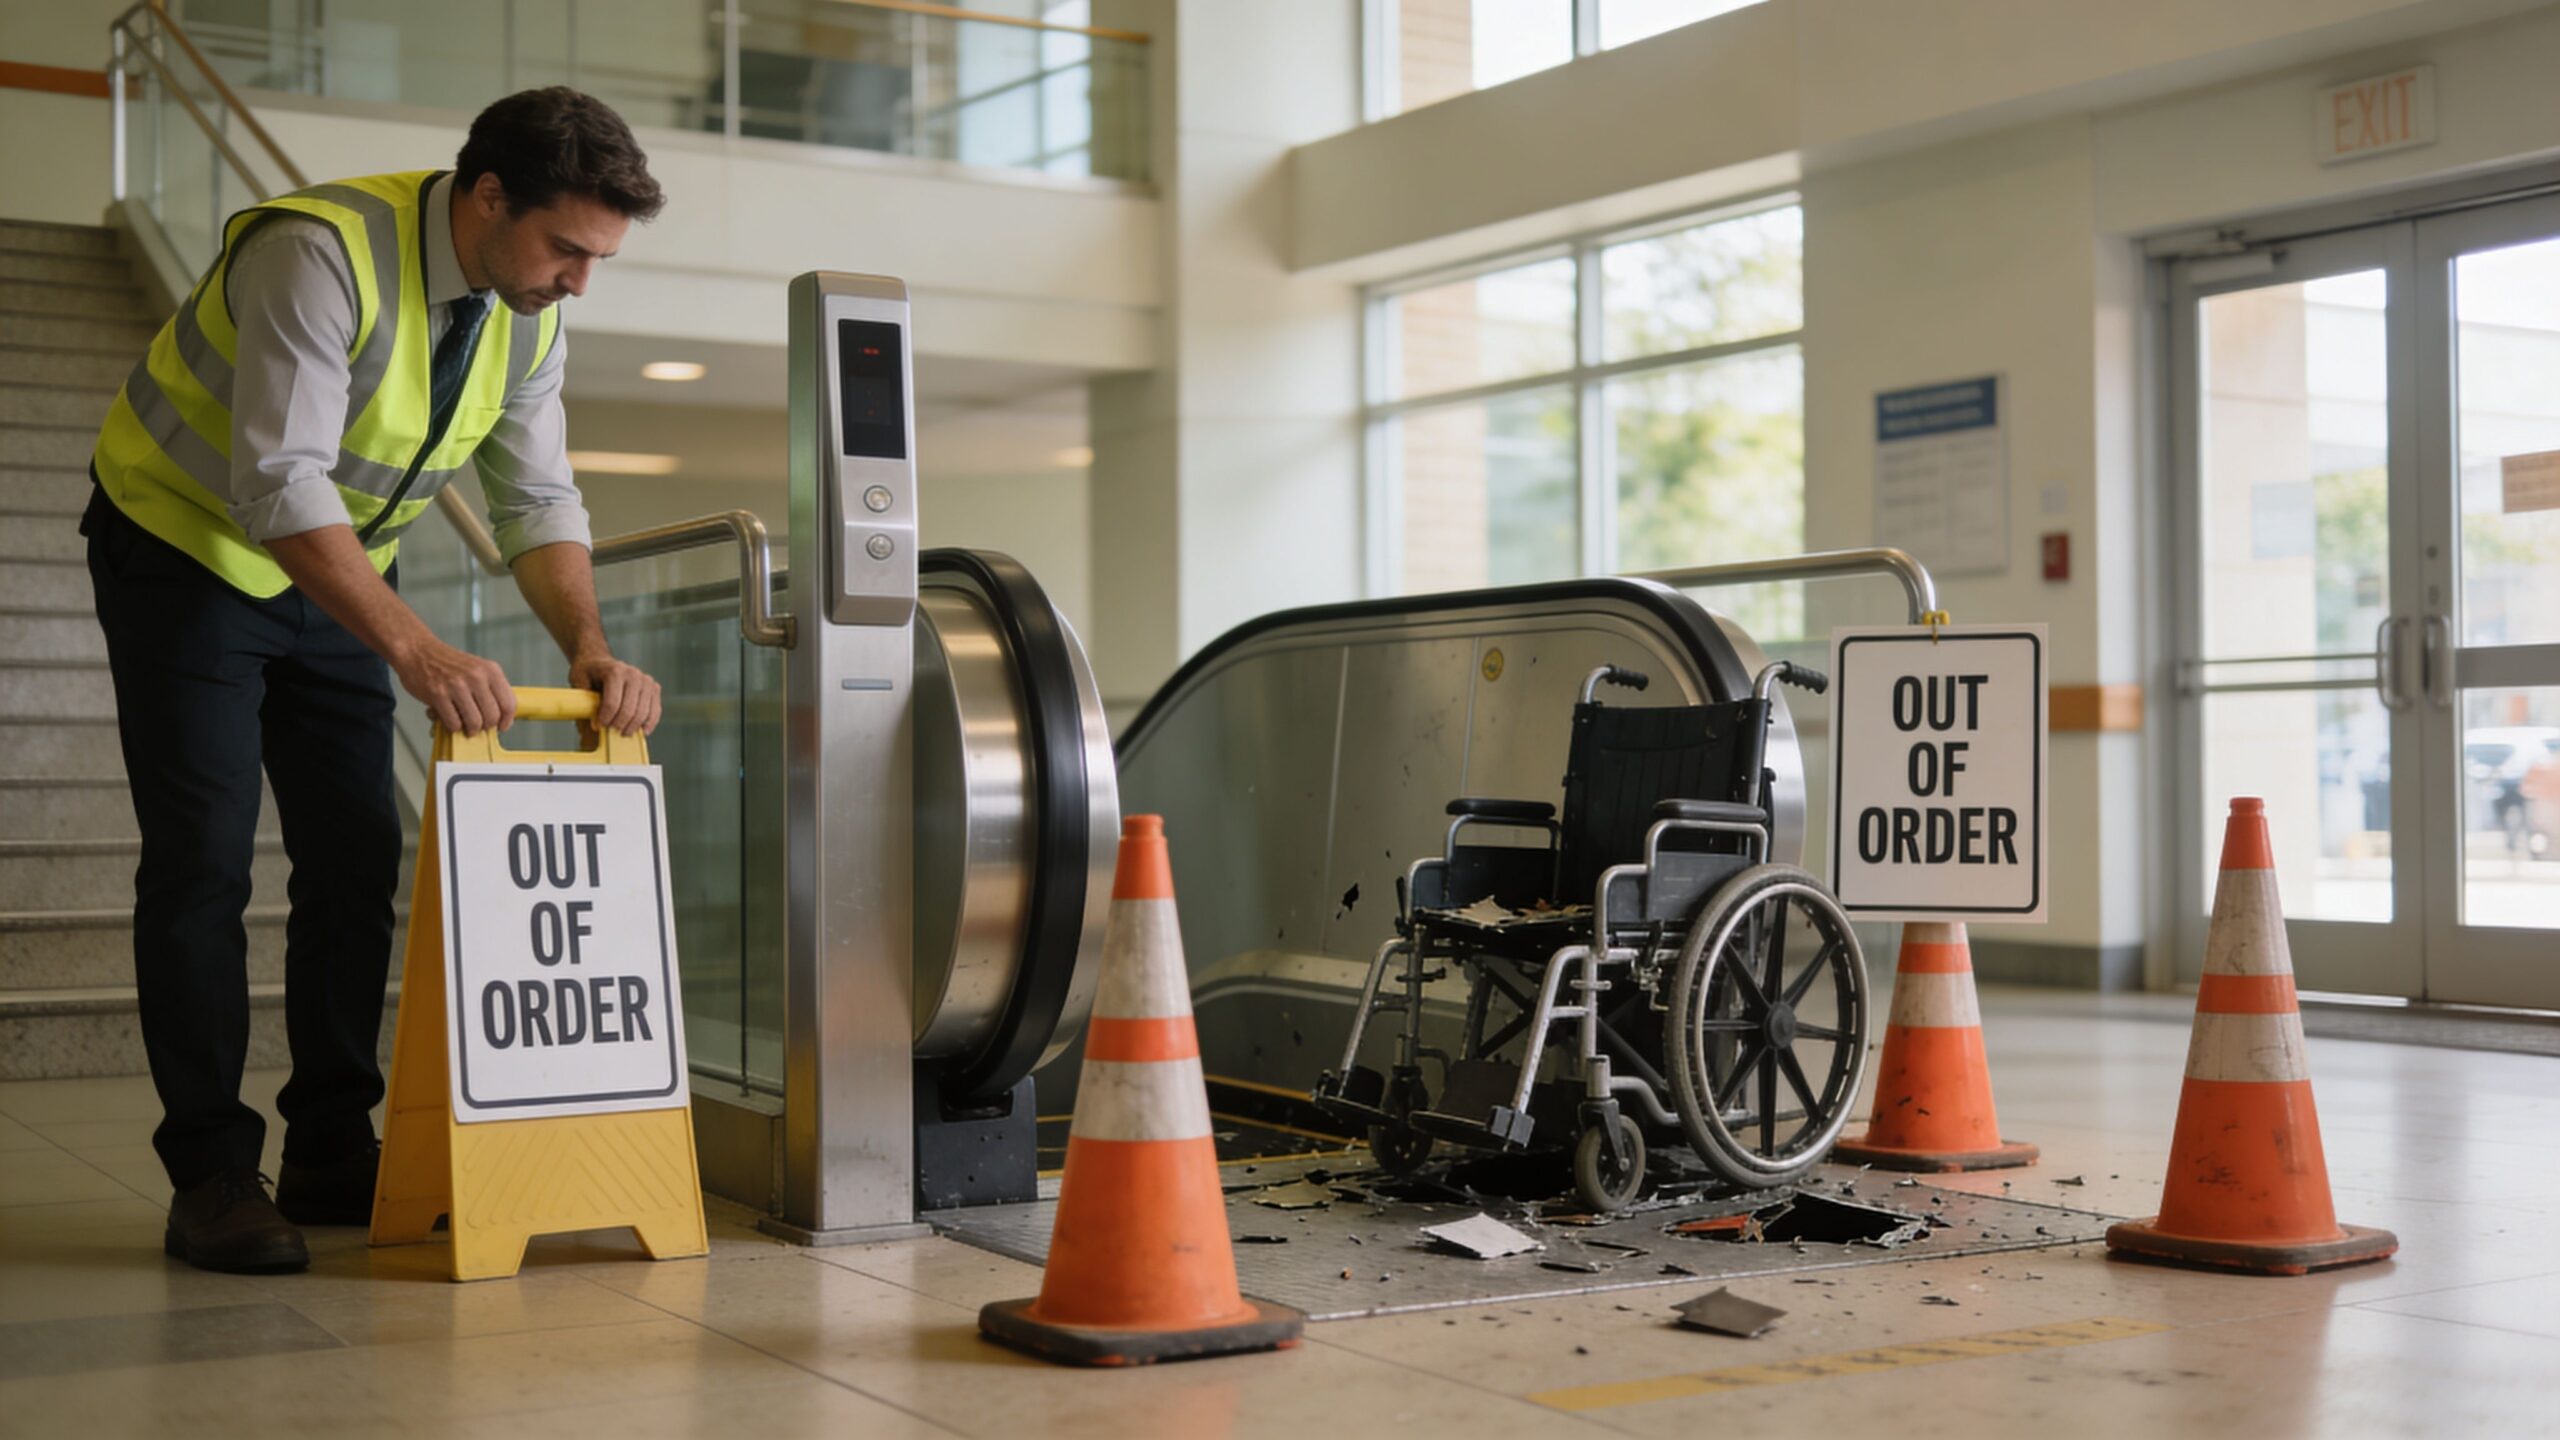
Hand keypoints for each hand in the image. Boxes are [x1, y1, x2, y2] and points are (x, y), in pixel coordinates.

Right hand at [393, 637, 514, 735]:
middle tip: (478, 725)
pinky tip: (450, 719)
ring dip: (470, 729)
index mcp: (490, 670)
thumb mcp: (477, 668)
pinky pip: (454, 723)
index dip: (506, 721)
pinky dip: (453, 726)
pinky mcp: (438, 695)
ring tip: (464, 725)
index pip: (509, 704)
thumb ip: (490, 689)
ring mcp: (457, 686)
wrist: (417, 651)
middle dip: (485, 726)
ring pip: (475, 722)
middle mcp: (476, 677)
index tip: (502, 727)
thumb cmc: (447, 663)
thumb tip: (501, 717)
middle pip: (493, 716)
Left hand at [570, 650, 661, 735]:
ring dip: (633, 726)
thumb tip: (590, 729)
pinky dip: (649, 722)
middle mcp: (633, 674)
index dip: (605, 719)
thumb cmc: (588, 672)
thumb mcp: (578, 682)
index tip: (598, 726)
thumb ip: (583, 703)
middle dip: (619, 725)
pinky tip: (642, 730)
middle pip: (629, 709)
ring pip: (643, 712)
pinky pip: (655, 710)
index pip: (612, 703)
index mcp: (614, 671)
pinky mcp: (653, 687)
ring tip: (623, 732)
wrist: (598, 660)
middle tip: (611, 731)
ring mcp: (646, 680)